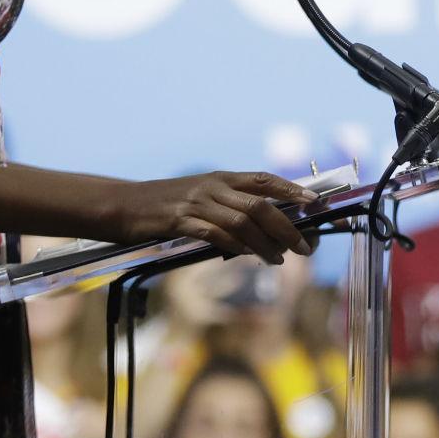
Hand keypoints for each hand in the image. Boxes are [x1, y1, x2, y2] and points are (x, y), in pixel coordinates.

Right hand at [117, 172, 316, 262]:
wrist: (123, 204)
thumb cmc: (166, 205)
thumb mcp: (201, 196)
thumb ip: (229, 205)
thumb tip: (266, 225)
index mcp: (221, 178)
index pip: (264, 179)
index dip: (291, 189)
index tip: (315, 203)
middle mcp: (212, 186)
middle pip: (260, 204)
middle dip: (287, 226)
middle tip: (304, 247)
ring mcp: (196, 203)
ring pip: (242, 221)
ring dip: (265, 243)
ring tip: (278, 259)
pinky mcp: (180, 221)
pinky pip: (214, 233)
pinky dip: (234, 245)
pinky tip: (246, 255)